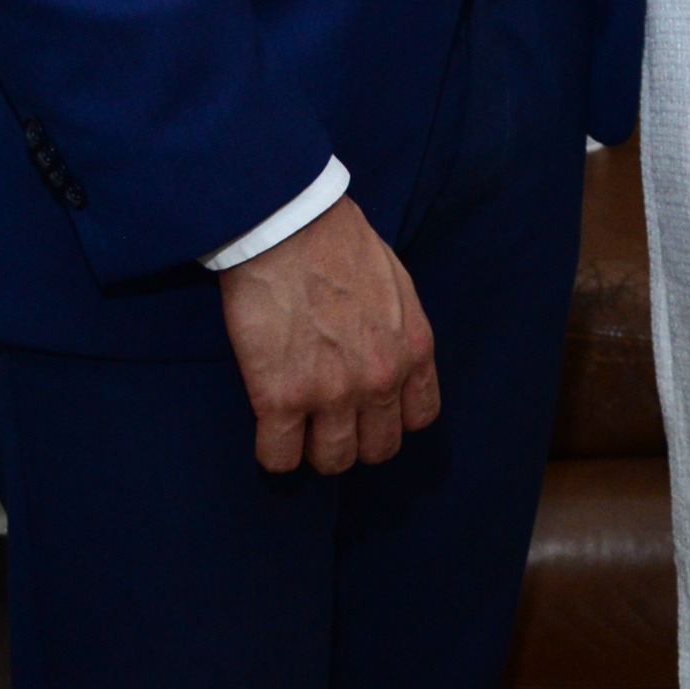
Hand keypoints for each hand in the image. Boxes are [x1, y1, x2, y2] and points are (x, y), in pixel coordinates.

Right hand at [216, 197, 437, 475]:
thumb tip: (390, 354)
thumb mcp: (398, 287)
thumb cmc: (341, 245)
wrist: (291, 227)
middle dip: (355, 441)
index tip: (369, 411)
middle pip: (378, 449)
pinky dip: (274, 454)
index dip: (392, 420)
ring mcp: (332, 393)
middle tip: (329, 422)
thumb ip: (400, 331)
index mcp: (414, 350)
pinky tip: (269, 433)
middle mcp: (381, 379)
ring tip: (298, 430)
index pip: (420, 418)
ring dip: (314, 451)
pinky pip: (280, 458)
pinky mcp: (281, 398)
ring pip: (332, 461)